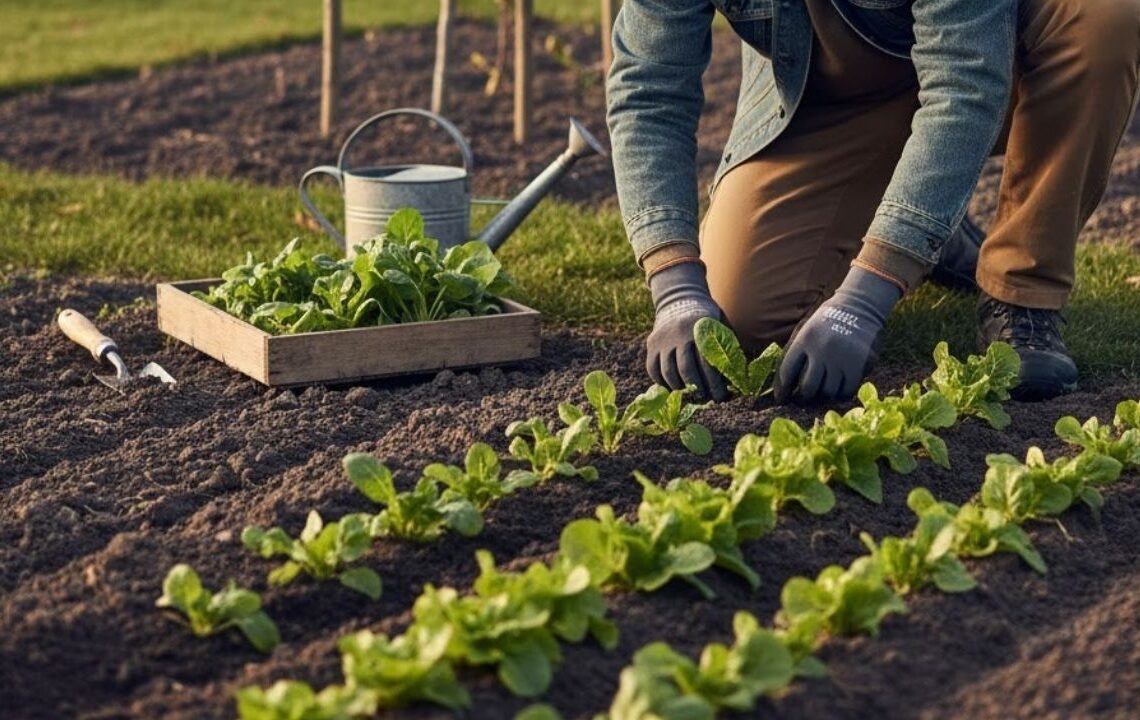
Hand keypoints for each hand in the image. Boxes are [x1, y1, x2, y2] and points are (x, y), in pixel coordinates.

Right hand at [646, 261, 729, 400]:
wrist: (680, 298)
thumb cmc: (707, 318)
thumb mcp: (719, 326)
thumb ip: (726, 347)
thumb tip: (736, 377)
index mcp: (698, 330)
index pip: (706, 363)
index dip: (714, 383)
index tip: (720, 397)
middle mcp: (677, 335)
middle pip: (686, 370)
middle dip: (697, 389)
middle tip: (706, 398)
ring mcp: (662, 340)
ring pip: (668, 372)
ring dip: (680, 388)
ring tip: (690, 394)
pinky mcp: (651, 344)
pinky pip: (653, 369)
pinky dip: (663, 382)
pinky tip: (674, 387)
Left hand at [776, 267, 901, 403]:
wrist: (858, 305)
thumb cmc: (827, 320)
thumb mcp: (805, 329)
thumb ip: (796, 352)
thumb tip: (784, 383)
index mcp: (804, 340)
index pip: (787, 372)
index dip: (782, 390)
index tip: (781, 399)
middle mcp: (821, 350)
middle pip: (808, 387)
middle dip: (803, 397)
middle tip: (803, 398)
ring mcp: (841, 358)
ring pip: (828, 392)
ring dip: (823, 394)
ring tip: (822, 391)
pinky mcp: (859, 364)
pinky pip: (847, 390)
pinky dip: (841, 393)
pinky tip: (838, 388)